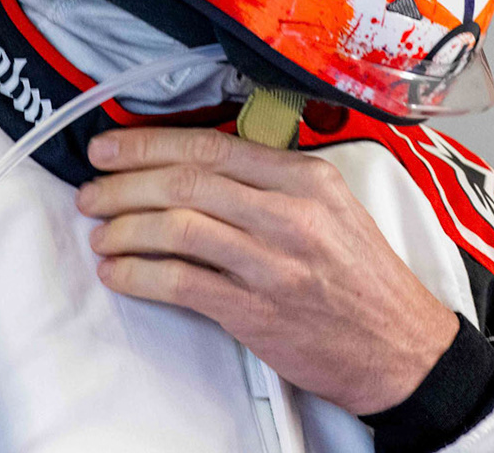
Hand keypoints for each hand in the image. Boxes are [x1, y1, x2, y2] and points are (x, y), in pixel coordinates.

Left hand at [76, 127, 458, 415]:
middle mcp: (290, 214)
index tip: (111, 147)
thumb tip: (196, 167)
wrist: (401, 349)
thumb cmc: (363, 279)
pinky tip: (119, 274)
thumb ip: (273, 182)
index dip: (148, 144)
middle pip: (185, 182)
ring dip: (124, 229)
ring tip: (100, 234)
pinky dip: (139, 276)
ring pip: (177, 229)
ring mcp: (273, 264)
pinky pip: (182, 284)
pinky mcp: (257, 312)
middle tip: (92, 190)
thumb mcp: (333, 207)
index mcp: (306, 178)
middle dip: (123, 183)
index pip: (211, 146)